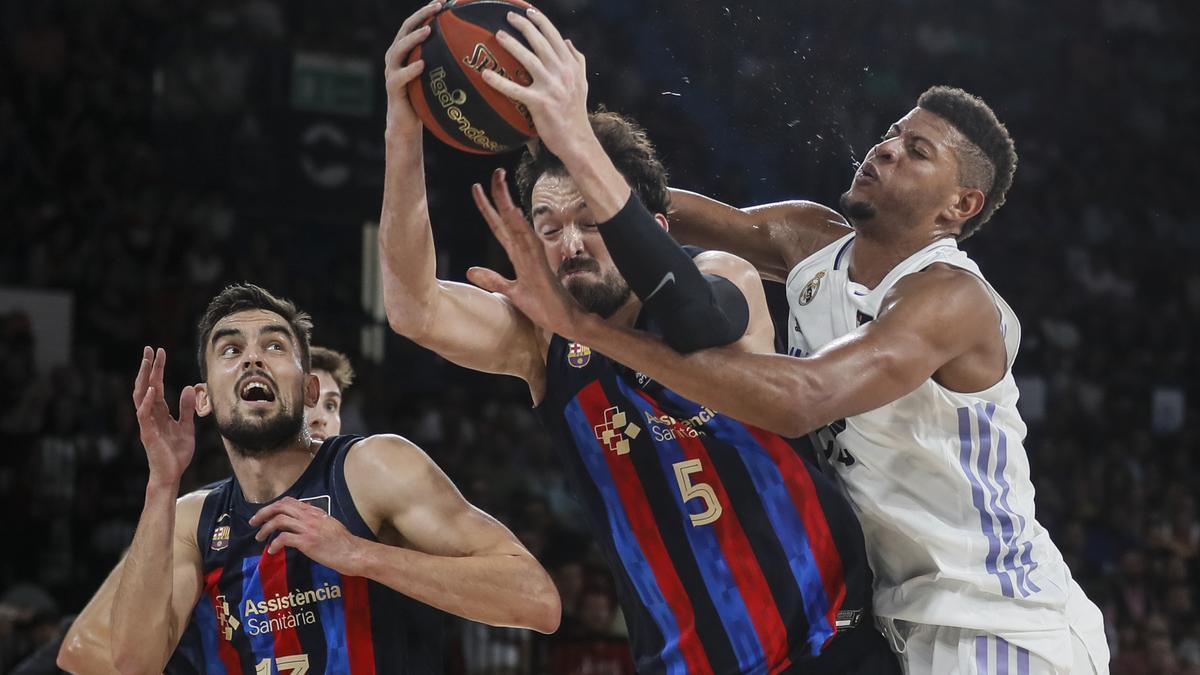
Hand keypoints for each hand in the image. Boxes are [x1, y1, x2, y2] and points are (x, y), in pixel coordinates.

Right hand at [132, 346, 196, 487]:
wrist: (171, 474)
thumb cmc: (177, 453)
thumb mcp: (187, 426)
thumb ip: (187, 408)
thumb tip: (188, 387)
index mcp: (160, 412)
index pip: (156, 386)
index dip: (157, 369)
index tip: (159, 352)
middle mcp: (151, 414)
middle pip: (146, 386)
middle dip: (148, 368)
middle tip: (149, 349)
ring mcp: (147, 423)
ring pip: (141, 397)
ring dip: (144, 379)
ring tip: (147, 363)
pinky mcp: (148, 434)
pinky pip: (144, 415)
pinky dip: (148, 402)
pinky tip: (152, 390)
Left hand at [251, 497, 363, 573]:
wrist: (353, 553)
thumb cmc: (343, 542)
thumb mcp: (328, 524)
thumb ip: (315, 519)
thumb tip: (302, 518)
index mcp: (314, 511)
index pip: (289, 501)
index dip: (273, 506)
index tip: (265, 514)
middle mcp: (309, 516)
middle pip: (280, 507)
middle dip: (263, 513)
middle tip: (253, 523)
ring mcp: (308, 528)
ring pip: (279, 520)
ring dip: (265, 529)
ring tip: (260, 538)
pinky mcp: (307, 542)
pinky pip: (284, 538)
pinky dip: (274, 544)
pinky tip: (272, 550)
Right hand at [383, 0, 441, 136]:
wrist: (406, 123)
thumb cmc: (425, 99)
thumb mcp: (436, 77)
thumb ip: (445, 63)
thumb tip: (475, 54)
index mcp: (405, 51)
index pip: (413, 24)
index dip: (425, 12)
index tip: (442, 2)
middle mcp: (395, 57)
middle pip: (404, 29)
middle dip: (420, 16)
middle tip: (436, 8)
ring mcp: (392, 71)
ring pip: (398, 49)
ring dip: (413, 38)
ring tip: (428, 31)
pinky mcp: (393, 88)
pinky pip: (400, 77)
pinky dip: (411, 70)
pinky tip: (422, 65)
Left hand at [466, 168, 585, 338]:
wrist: (564, 320)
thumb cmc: (542, 306)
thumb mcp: (511, 292)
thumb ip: (492, 280)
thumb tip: (470, 270)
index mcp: (517, 254)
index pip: (499, 225)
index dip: (488, 207)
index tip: (477, 188)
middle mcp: (525, 251)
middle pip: (507, 219)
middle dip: (499, 195)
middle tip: (494, 172)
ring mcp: (533, 257)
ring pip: (517, 225)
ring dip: (507, 204)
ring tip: (499, 182)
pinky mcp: (540, 267)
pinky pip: (529, 243)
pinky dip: (520, 227)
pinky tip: (512, 212)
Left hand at [481, 8, 590, 158]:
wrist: (577, 139)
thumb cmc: (576, 112)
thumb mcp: (583, 83)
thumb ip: (578, 60)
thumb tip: (568, 41)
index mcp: (571, 66)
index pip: (555, 37)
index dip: (541, 21)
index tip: (528, 10)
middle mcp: (562, 73)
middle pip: (541, 42)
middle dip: (524, 26)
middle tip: (508, 17)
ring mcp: (551, 87)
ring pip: (529, 59)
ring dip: (512, 45)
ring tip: (499, 35)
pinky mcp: (539, 103)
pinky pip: (515, 89)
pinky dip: (499, 82)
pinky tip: (486, 74)